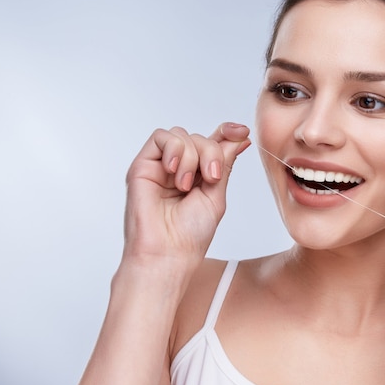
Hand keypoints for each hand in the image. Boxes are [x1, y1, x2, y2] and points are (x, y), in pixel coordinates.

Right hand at [122, 122, 249, 267]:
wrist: (168, 253)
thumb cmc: (190, 234)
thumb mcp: (216, 194)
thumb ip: (224, 163)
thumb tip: (240, 137)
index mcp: (199, 175)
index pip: (213, 143)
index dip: (227, 132)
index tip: (241, 131)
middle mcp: (180, 168)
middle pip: (200, 137)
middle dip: (211, 153)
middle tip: (211, 179)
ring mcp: (161, 166)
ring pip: (182, 135)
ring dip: (191, 156)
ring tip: (186, 186)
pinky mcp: (143, 165)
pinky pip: (161, 137)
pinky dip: (174, 149)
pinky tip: (174, 172)